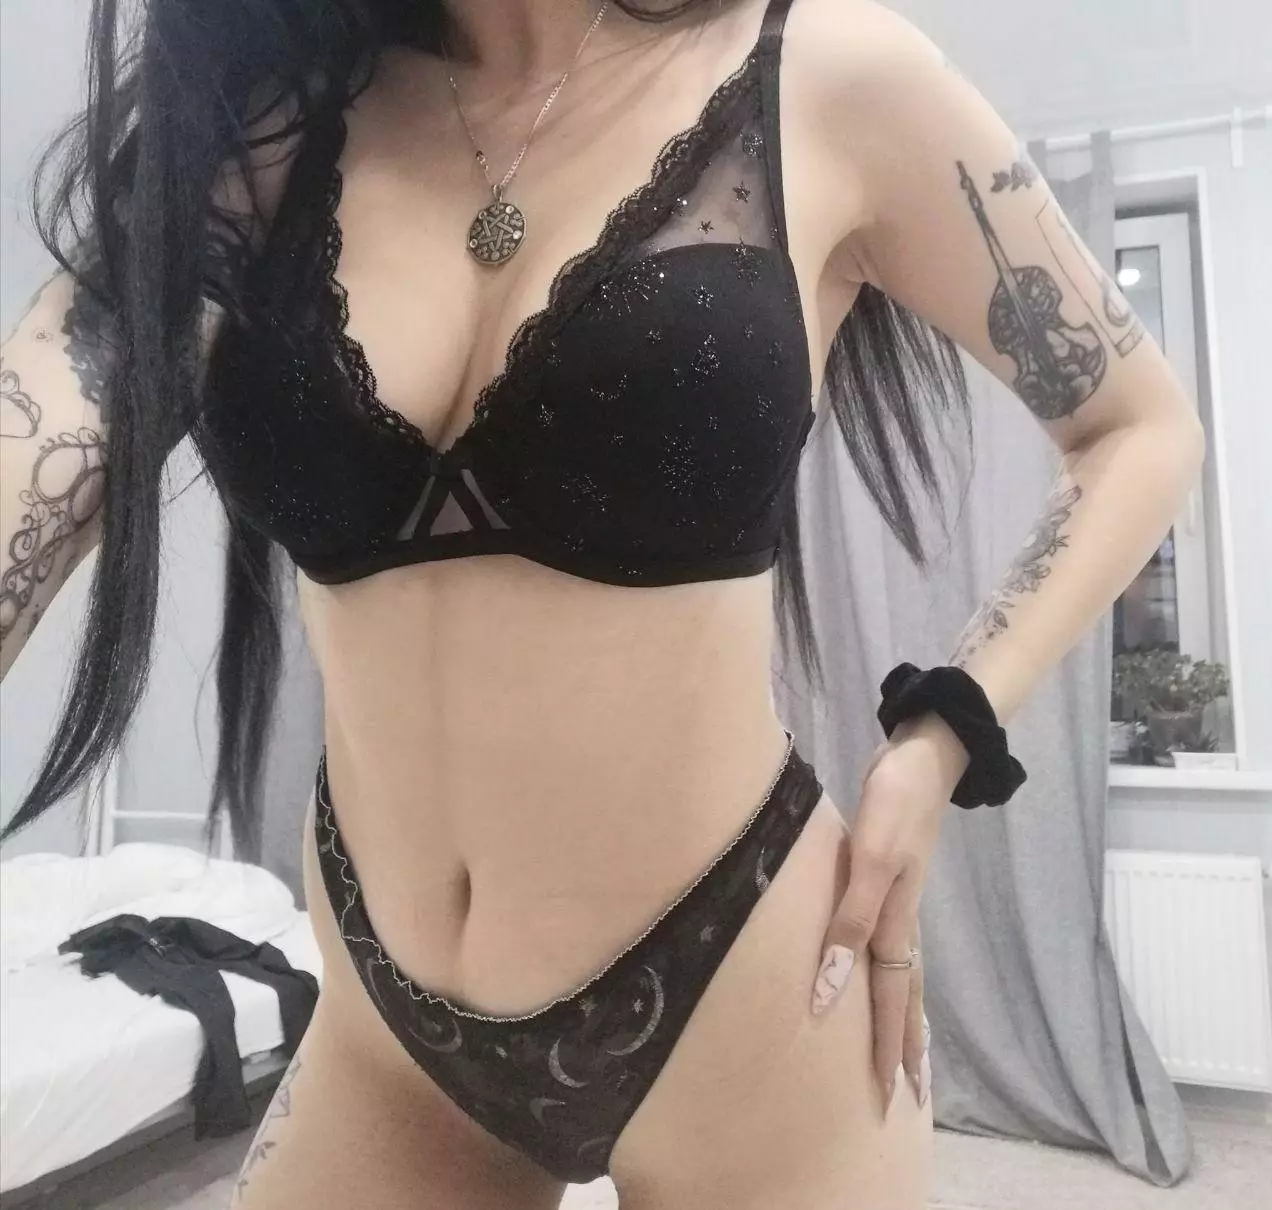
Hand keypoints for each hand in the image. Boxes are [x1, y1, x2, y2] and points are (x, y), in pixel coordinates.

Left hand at [809, 713, 968, 1114]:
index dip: (885, 1045)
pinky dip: (894, 974)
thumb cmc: (894, 802)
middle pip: (906, 996)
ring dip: (905, 1016)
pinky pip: (892, 944)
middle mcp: (901, 918)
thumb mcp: (869, 859)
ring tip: (908, 1055)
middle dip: (906, 1047)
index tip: (886, 1094)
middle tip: (909, 1097)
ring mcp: (900, 899)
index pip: (891, 998)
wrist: (923, 754)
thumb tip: (833, 987)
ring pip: (904, 973)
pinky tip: (884, 974)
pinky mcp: (891, 878)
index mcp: (895, 919)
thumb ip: (850, 920)